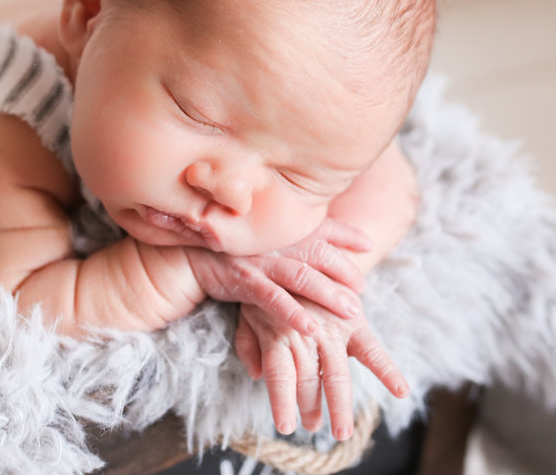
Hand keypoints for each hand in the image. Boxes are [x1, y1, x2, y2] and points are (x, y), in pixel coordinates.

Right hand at [187, 218, 371, 335]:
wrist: (188, 256)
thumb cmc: (232, 253)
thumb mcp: (263, 243)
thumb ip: (291, 244)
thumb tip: (324, 250)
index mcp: (282, 230)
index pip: (320, 227)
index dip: (345, 233)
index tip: (366, 242)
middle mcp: (275, 242)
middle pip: (318, 253)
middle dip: (344, 270)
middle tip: (362, 289)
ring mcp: (261, 261)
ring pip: (302, 276)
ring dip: (328, 294)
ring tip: (352, 312)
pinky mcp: (245, 281)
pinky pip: (273, 298)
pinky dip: (293, 313)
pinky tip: (311, 328)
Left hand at [234, 298, 408, 439]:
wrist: (300, 242)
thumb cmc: (271, 284)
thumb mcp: (249, 309)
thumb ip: (248, 343)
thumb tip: (256, 375)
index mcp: (277, 330)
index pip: (280, 375)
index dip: (282, 403)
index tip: (286, 427)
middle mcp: (305, 331)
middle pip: (308, 379)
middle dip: (310, 408)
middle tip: (311, 427)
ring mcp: (332, 326)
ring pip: (336, 373)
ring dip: (340, 405)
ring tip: (342, 432)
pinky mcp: (354, 319)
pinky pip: (372, 348)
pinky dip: (387, 369)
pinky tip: (400, 390)